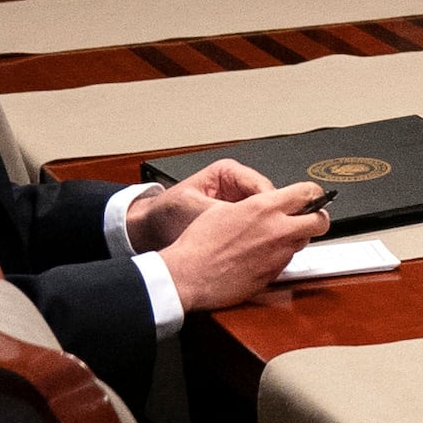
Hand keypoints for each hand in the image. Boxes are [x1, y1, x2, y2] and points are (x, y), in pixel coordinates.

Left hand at [124, 156, 276, 254]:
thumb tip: (249, 219)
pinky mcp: (236, 220)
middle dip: (268, 219)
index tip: (272, 222)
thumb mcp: (196, 209)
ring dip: (261, 231)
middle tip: (270, 237)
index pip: (261, 185)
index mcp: (228, 171)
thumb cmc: (166, 214)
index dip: (269, 206)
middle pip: (268, 201)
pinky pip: (254, 228)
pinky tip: (252, 250)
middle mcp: (237, 184)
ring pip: (264, 216)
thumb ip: (224, 212)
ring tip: (259, 246)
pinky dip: (253, 239)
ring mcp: (238, 202)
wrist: (149, 229)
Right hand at [155, 179, 333, 311]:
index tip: (312, 196)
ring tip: (274, 238)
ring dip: (296, 238)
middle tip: (309, 218)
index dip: (313, 194)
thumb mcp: (224, 208)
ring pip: (303, 242)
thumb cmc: (200, 243)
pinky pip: (287, 261)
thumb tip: (268, 202)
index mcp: (264, 207)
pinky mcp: (274, 274)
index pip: (308, 192)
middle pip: (319, 221)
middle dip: (317, 218)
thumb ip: (255, 204)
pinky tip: (261, 255)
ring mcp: (278, 254)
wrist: (190, 275)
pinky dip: (280, 256)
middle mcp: (278, 230)